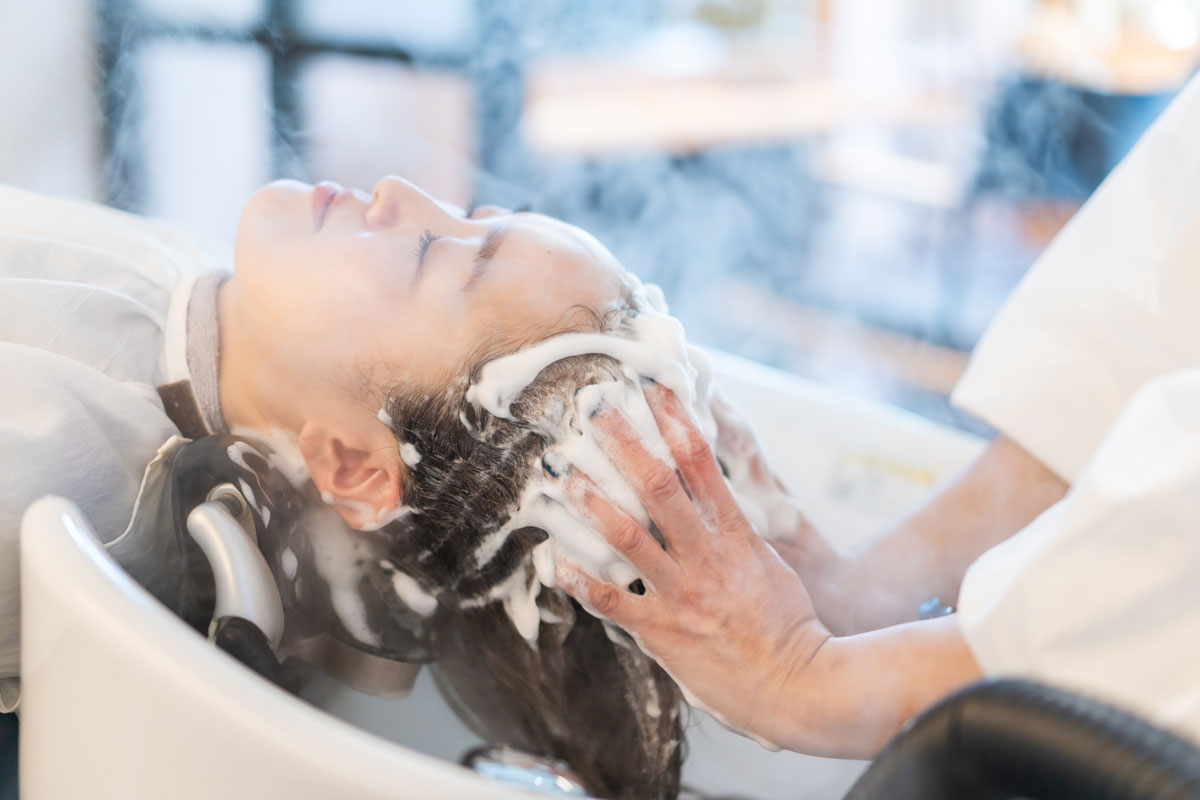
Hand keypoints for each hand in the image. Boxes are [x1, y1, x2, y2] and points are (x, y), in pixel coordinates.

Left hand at [552, 384, 831, 746]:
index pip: (702, 465)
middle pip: (659, 487)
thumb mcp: (767, 564)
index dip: (676, 422)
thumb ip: (733, 532)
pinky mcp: (663, 631)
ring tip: (565, 476)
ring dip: (594, 503)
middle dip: (625, 443)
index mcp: (734, 535)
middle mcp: (704, 556)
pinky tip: (556, 564)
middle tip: (596, 409)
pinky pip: (613, 602)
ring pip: (629, 537)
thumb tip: (709, 499)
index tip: (654, 388)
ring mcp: (682, 593)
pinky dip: (582, 583)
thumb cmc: (789, 625)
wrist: (799, 685)